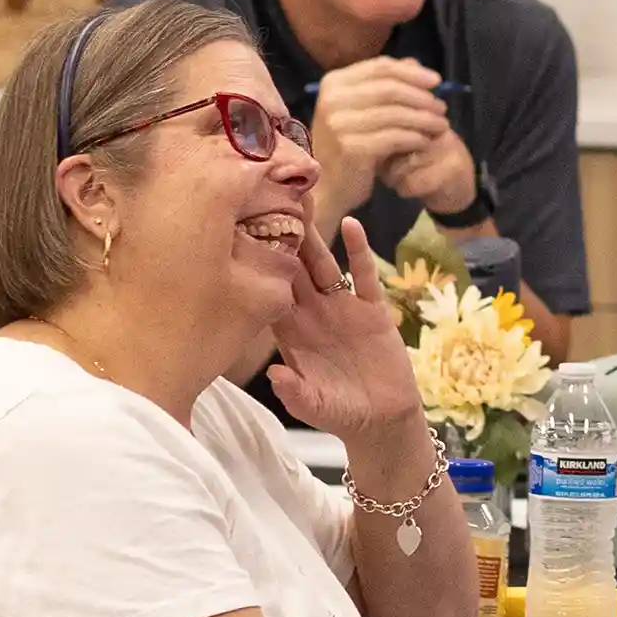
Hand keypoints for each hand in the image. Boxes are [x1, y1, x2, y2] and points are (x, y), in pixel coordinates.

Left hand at [266, 217, 430, 449]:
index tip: (236, 234)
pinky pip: (363, 277)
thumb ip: (295, 392)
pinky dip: (358, 252)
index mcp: (289, 333)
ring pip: (323, 264)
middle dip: (279, 235)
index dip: (252, 264)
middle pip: (291, 267)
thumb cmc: (339, 413)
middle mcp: (312, 314)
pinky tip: (353, 226)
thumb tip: (275, 374)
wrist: (380, 420)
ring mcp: (342, 309)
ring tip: (303, 200)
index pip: (265, 290)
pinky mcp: (372, 311)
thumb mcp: (313, 406)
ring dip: (314, 234)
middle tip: (264, 196)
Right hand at [310, 56, 478, 228]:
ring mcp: (340, 123)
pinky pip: (396, 137)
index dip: (413, 72)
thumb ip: (385, 85)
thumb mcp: (362, 109)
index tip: (437, 81)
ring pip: (397, 113)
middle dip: (422, 97)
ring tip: (442, 125)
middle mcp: (333, 99)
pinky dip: (416, 137)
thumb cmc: (347, 143)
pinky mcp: (353, 147)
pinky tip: (427, 141)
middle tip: (442, 107)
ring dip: (425, 119)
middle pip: (391, 88)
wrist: (328, 185)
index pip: (380, 67)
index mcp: (333, 83)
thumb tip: (414, 63)